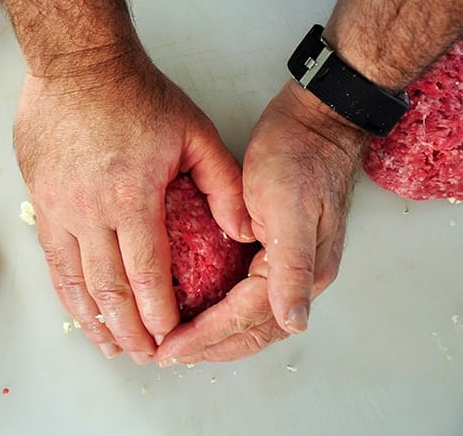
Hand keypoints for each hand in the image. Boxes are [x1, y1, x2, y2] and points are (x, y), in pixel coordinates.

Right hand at [14, 49, 251, 363]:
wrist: (76, 62)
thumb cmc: (136, 93)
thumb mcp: (193, 131)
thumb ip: (224, 184)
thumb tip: (244, 232)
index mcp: (132, 196)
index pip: (147, 273)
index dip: (159, 313)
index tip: (168, 338)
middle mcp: (89, 210)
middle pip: (108, 288)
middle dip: (128, 330)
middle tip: (143, 356)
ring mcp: (57, 207)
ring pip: (73, 280)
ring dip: (92, 319)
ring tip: (108, 347)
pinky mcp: (38, 199)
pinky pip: (50, 257)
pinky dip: (64, 290)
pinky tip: (76, 307)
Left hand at [157, 80, 364, 363]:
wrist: (314, 126)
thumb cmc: (299, 159)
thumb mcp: (291, 209)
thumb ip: (292, 268)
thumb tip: (293, 323)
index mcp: (301, 274)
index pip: (243, 319)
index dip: (204, 337)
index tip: (168, 348)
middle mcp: (298, 280)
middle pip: (249, 332)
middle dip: (207, 348)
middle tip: (166, 355)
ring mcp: (290, 269)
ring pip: (249, 322)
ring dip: (215, 337)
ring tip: (180, 344)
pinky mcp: (277, 255)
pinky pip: (247, 298)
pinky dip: (222, 314)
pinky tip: (199, 311)